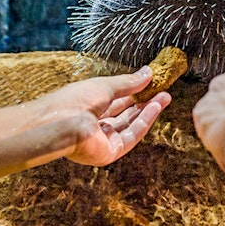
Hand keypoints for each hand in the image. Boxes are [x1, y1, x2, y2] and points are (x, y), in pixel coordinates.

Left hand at [37, 67, 170, 166]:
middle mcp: (96, 126)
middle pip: (125, 114)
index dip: (134, 92)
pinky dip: (144, 122)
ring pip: (130, 125)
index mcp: (89, 108)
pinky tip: (155, 107)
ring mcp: (103, 140)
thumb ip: (128, 83)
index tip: (152, 83)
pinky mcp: (109, 152)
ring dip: (148, 111)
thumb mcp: (104, 86)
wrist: (59, 123)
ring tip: (165, 97)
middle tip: (164, 91)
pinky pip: (130, 136)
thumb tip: (148, 73)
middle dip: (145, 102)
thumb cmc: (73, 101)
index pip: (116, 101)